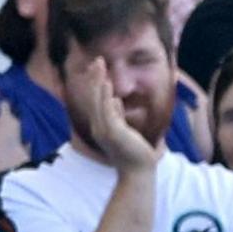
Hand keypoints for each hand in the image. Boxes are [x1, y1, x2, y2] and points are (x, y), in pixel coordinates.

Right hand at [75, 57, 162, 172]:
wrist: (137, 170)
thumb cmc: (132, 151)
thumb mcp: (124, 129)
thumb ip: (117, 115)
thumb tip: (116, 101)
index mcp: (102, 124)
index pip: (97, 99)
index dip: (97, 83)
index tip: (98, 67)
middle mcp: (99, 125)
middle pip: (95, 97)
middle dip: (96, 78)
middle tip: (97, 60)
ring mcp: (105, 129)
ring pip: (99, 101)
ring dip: (99, 82)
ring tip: (100, 66)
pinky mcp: (113, 132)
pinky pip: (108, 111)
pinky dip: (106, 97)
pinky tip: (107, 84)